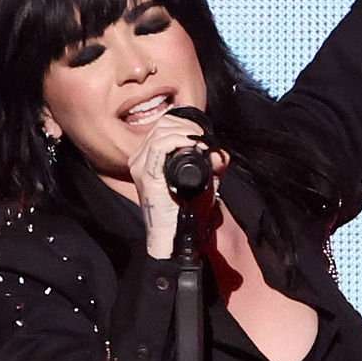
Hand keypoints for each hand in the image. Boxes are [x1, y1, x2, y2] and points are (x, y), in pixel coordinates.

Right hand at [128, 111, 226, 258]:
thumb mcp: (202, 184)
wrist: (172, 237)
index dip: (184, 123)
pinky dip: (177, 140)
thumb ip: (212, 167)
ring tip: (199, 140)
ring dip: (183, 130)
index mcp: (148, 158)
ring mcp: (140, 165)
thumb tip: (221, 153)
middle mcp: (140, 159)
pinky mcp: (145, 174)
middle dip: (185, 124)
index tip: (202, 133)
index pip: (163, 127)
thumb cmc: (184, 213)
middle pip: (161, 125)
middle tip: (202, 135)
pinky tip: (191, 144)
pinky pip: (159, 146)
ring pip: (160, 131)